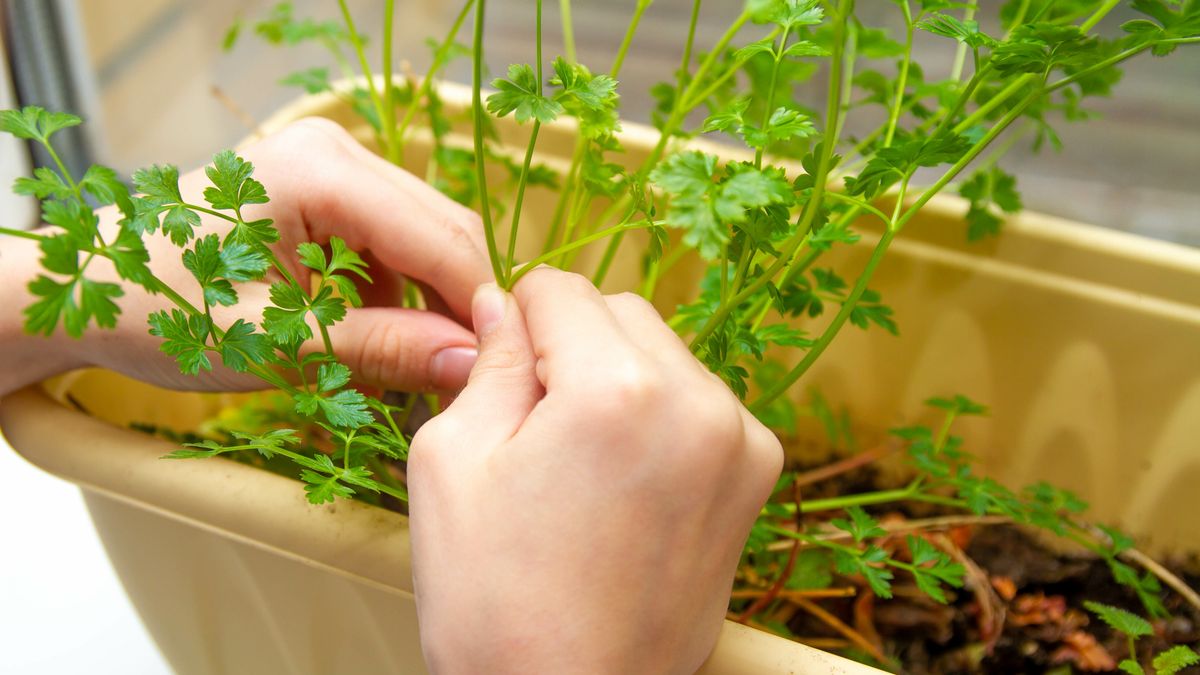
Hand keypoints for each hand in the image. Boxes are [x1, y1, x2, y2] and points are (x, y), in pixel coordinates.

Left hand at [0, 118, 491, 395]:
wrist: (87, 288)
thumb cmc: (157, 309)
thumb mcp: (271, 341)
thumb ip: (378, 348)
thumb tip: (469, 363)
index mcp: (322, 171)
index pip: (442, 239)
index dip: (478, 309)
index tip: (494, 375)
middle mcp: (337, 152)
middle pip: (444, 232)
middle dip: (459, 308)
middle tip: (462, 381)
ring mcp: (333, 166)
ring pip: (426, 240)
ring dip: (430, 306)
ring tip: (415, 370)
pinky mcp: (329, 192)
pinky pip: (394, 244)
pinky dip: (400, 296)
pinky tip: (380, 341)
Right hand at [407, 268, 783, 673]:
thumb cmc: (495, 601)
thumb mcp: (451, 462)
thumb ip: (489, 362)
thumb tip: (503, 302)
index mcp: (618, 390)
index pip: (559, 289)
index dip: (514, 321)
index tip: (499, 371)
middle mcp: (698, 403)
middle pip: (620, 311)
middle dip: (570, 347)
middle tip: (534, 427)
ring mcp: (739, 441)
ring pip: (664, 352)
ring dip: (618, 379)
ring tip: (580, 465)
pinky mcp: (756, 477)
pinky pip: (698, 402)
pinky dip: (659, 417)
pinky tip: (624, 483)